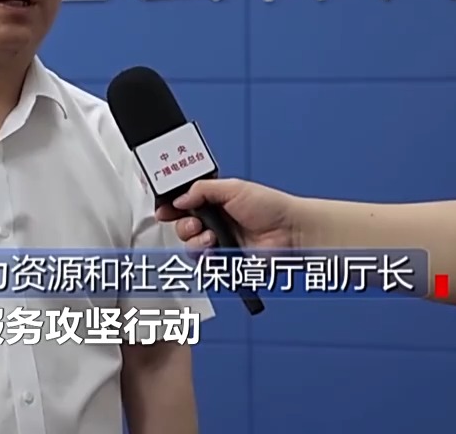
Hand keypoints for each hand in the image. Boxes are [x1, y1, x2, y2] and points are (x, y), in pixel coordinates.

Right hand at [155, 179, 299, 250]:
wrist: (291, 232)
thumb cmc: (272, 207)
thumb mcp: (234, 187)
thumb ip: (202, 189)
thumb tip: (180, 198)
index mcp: (214, 203)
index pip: (184, 205)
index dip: (171, 208)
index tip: (164, 210)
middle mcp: (215, 224)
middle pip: (182, 228)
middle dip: (183, 226)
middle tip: (195, 223)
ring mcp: (220, 244)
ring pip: (190, 248)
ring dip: (195, 243)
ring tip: (210, 238)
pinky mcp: (227, 263)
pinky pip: (206, 267)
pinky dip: (207, 260)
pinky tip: (216, 251)